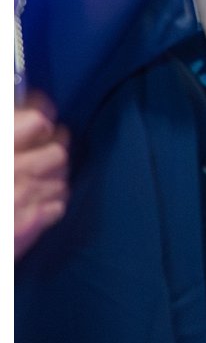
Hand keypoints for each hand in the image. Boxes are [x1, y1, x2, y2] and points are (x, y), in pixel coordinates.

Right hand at [15, 94, 68, 258]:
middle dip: (53, 148)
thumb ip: (8, 139)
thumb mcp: (0, 157)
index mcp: (2, 147)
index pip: (35, 121)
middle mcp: (13, 168)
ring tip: (39, 176)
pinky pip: (58, 204)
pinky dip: (52, 201)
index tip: (41, 119)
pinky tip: (36, 200)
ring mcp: (24, 197)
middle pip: (57, 149)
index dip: (41, 118)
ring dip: (54, 175)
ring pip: (62, 176)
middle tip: (46, 147)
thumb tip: (25, 122)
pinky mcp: (30, 224)